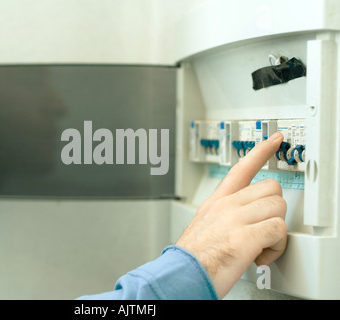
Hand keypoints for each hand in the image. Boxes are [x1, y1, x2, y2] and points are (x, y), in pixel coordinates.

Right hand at [176, 132, 286, 298]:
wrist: (181, 275)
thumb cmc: (192, 258)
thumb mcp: (203, 226)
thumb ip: (224, 216)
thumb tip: (244, 220)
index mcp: (216, 202)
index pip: (241, 168)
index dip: (261, 152)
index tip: (275, 141)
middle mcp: (226, 206)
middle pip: (272, 188)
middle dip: (274, 210)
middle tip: (263, 228)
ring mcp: (235, 219)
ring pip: (279, 207)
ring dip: (277, 231)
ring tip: (261, 246)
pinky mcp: (245, 237)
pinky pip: (279, 230)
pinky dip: (276, 247)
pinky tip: (261, 256)